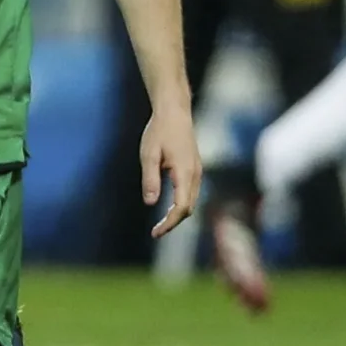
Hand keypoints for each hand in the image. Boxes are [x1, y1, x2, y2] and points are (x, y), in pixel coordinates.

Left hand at [141, 102, 201, 238]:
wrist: (174, 112)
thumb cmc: (159, 131)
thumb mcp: (149, 154)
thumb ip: (150, 179)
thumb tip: (150, 204)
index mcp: (185, 173)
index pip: (181, 208)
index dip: (169, 223)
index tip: (155, 233)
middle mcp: (195, 175)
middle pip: (188, 208)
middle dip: (173, 223)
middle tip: (156, 232)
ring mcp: (197, 172)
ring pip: (191, 201)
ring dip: (178, 215)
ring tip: (161, 224)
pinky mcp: (194, 168)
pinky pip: (191, 193)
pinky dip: (181, 204)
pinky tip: (168, 207)